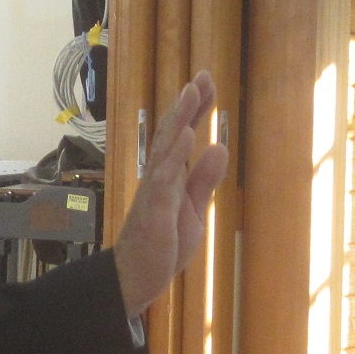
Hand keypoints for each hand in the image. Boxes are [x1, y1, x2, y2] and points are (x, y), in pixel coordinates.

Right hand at [113, 71, 227, 317]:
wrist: (135, 278)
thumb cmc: (161, 244)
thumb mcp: (192, 210)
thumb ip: (203, 180)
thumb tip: (219, 147)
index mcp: (169, 177)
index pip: (182, 135)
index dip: (196, 109)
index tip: (207, 83)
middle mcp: (158, 177)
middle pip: (172, 133)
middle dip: (187, 104)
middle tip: (201, 75)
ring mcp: (154, 191)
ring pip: (166, 148)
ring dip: (179, 119)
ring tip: (192, 92)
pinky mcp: (155, 210)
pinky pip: (164, 178)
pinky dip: (175, 155)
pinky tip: (185, 135)